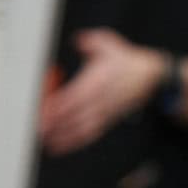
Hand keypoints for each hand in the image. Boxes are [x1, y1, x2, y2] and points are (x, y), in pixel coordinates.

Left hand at [41, 28, 165, 155]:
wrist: (151, 76)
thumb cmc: (126, 60)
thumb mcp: (108, 44)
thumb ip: (90, 41)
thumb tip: (77, 39)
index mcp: (97, 81)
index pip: (73, 96)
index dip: (57, 106)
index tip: (42, 111)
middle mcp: (99, 100)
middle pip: (72, 115)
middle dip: (53, 124)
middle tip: (36, 128)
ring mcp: (103, 112)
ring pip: (79, 128)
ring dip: (60, 136)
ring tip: (42, 140)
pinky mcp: (106, 121)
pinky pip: (88, 135)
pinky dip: (72, 143)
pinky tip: (56, 148)